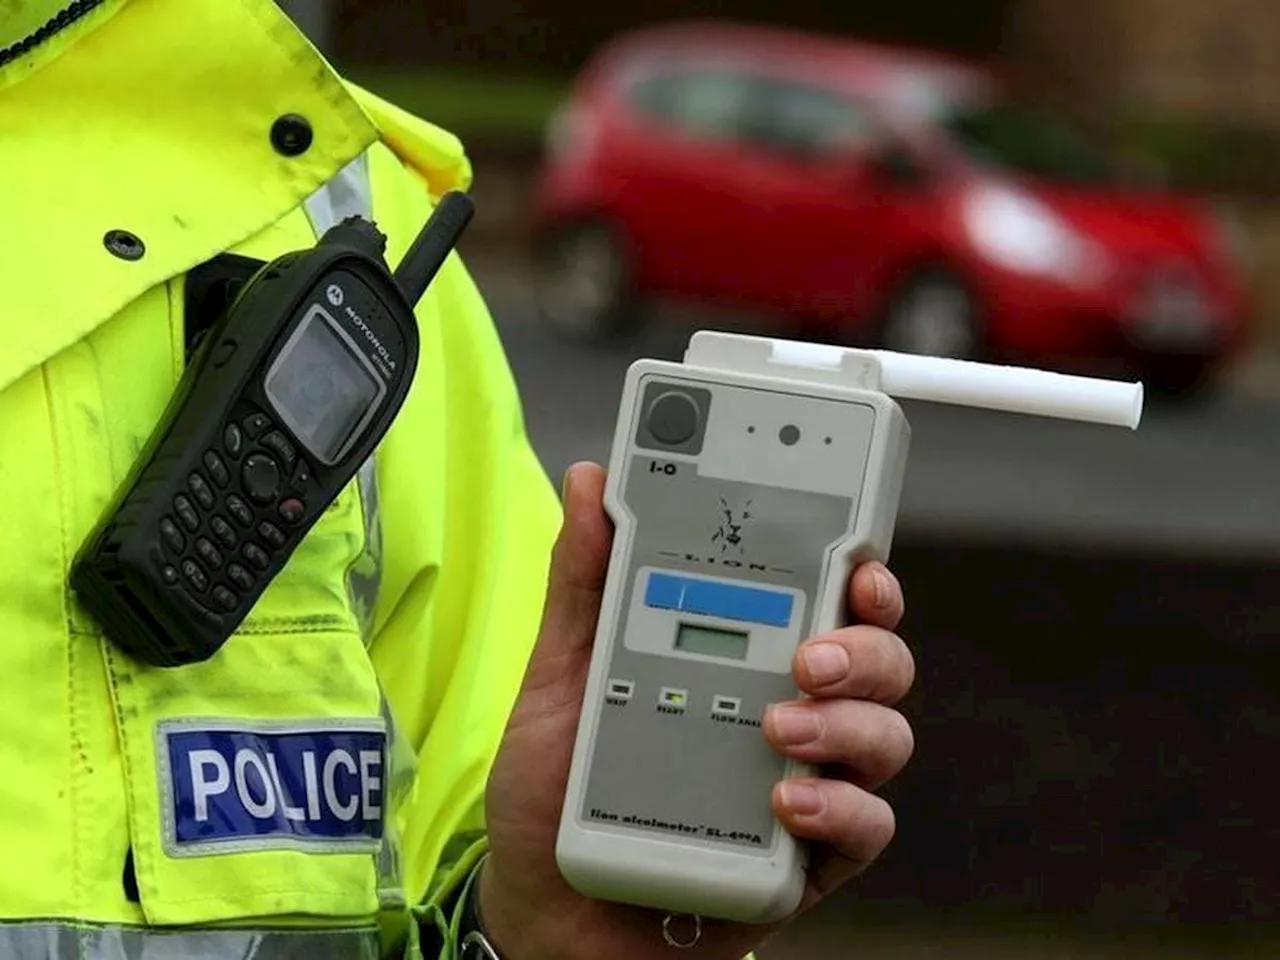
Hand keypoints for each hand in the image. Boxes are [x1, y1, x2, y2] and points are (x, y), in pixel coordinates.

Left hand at [479, 462, 914, 959]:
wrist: (546, 909)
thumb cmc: (559, 787)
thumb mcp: (561, 674)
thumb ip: (584, 581)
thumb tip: (592, 485)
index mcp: (742, 655)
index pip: (823, 596)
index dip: (857, 567)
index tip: (855, 552)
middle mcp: (788, 710)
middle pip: (875, 657)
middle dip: (863, 644)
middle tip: (811, 653)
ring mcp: (804, 782)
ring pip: (884, 735)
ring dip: (849, 722)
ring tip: (780, 727)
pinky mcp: (806, 858)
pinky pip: (865, 828)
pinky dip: (839, 809)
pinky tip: (787, 799)